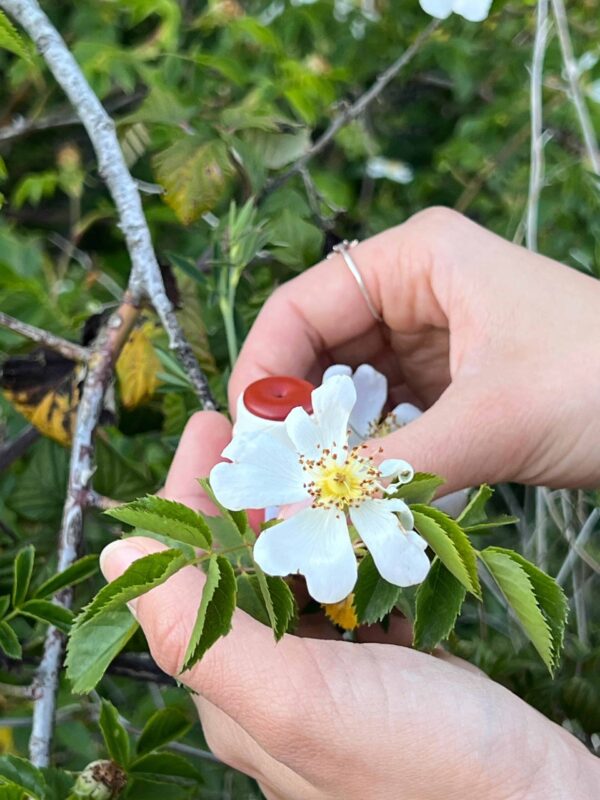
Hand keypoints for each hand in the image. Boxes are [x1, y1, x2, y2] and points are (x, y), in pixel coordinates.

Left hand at [100, 413, 597, 799]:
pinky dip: (346, 543)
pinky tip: (361, 513)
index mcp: (236, 691)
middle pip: (240, 566)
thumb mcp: (297, 699)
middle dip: (244, 492)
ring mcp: (328, 675)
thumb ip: (204, 632)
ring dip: (297, 512)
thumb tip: (120, 559)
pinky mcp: (377, 666)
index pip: (188, 576)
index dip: (189, 498)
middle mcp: (271, 683)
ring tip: (310, 455)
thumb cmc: (424, 766)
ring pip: (295, 573)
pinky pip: (344, 590)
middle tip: (259, 426)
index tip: (207, 427)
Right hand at [229, 207, 599, 493]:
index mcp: (416, 258)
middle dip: (295, 421)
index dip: (263, 375)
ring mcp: (432, 339)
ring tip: (312, 498)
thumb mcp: (489, 420)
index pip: (300, 308)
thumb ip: (386, 470)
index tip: (250, 446)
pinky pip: (386, 418)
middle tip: (272, 488)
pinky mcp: (450, 384)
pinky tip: (360, 492)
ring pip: (349, 393)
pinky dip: (369, 457)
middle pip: (318, 353)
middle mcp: (414, 290)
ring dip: (331, 446)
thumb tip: (290, 517)